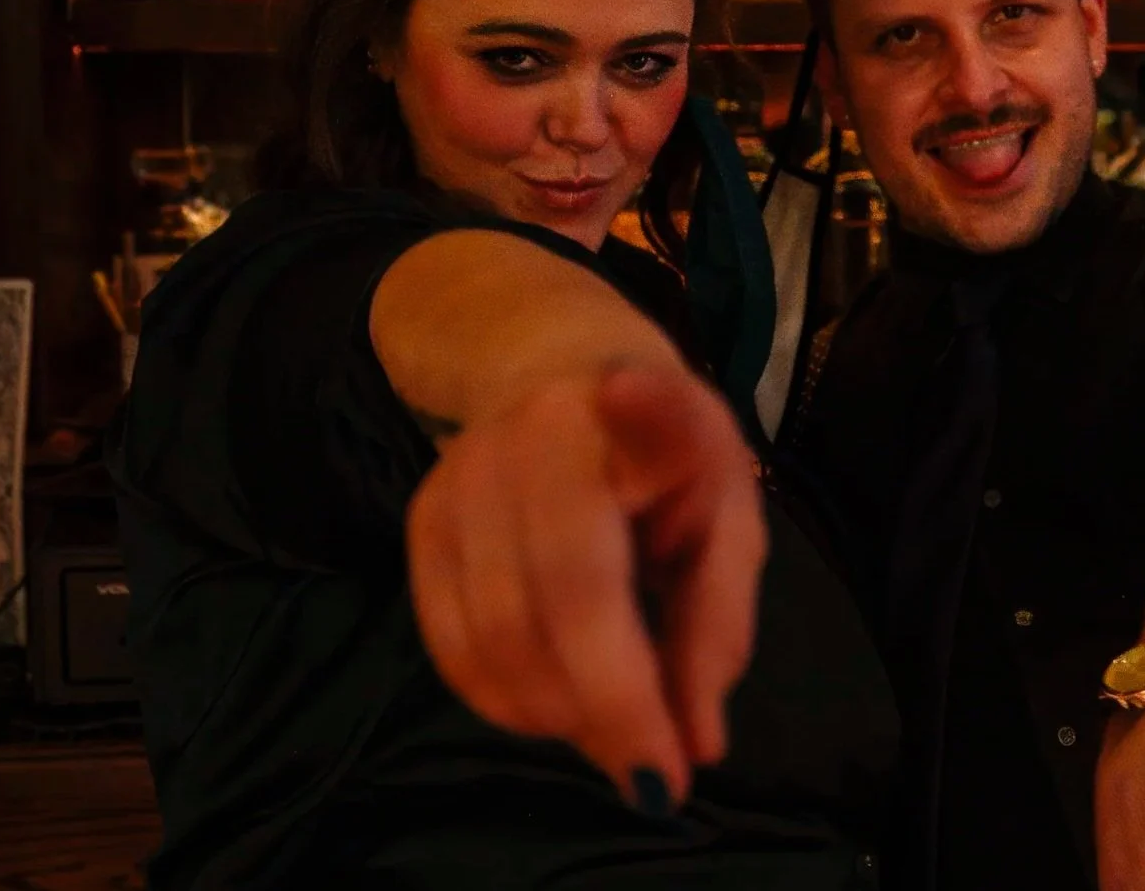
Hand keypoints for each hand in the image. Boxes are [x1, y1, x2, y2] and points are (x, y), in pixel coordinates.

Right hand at [405, 360, 764, 812]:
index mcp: (624, 416)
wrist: (558, 366)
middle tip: (659, 777)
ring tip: (617, 734)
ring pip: (493, 643)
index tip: (629, 422)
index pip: (627, 468)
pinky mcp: (419, 523)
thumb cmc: (666, 450)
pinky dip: (508, 701)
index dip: (633, 449)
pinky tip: (560, 706)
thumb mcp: (725, 512)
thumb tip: (697, 745)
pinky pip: (453, 648)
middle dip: (609, 711)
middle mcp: (522, 443)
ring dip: (559, 717)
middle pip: (553, 603)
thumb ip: (716, 625)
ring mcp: (456, 483)